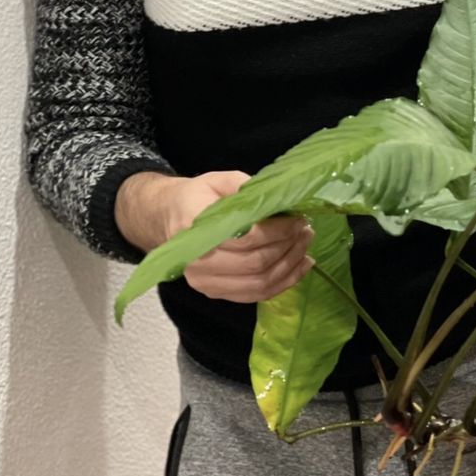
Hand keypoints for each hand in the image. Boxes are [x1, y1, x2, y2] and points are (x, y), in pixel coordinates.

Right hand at [115, 171, 314, 301]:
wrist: (169, 219)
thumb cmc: (197, 198)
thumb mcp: (218, 181)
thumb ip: (245, 187)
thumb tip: (279, 197)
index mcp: (195, 229)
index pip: (246, 238)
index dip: (278, 231)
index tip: (298, 220)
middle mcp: (196, 262)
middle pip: (255, 264)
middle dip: (288, 248)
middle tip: (306, 231)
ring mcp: (205, 282)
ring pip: (260, 283)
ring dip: (290, 266)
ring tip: (305, 246)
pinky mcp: (216, 293)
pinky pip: (257, 295)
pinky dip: (284, 283)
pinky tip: (300, 266)